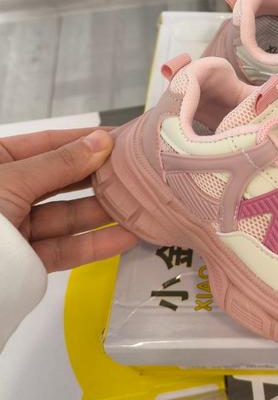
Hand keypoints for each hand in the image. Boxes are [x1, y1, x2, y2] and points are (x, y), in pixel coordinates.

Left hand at [0, 128, 137, 271]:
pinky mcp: (23, 263)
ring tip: (142, 203)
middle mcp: (5, 193)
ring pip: (66, 215)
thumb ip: (60, 164)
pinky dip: (94, 244)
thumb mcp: (11, 180)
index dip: (85, 139)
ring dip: (103, 211)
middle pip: (60, 180)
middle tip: (141, 170)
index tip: (123, 137)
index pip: (47, 144)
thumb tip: (102, 140)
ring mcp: (14, 229)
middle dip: (99, 176)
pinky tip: (126, 236)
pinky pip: (63, 249)